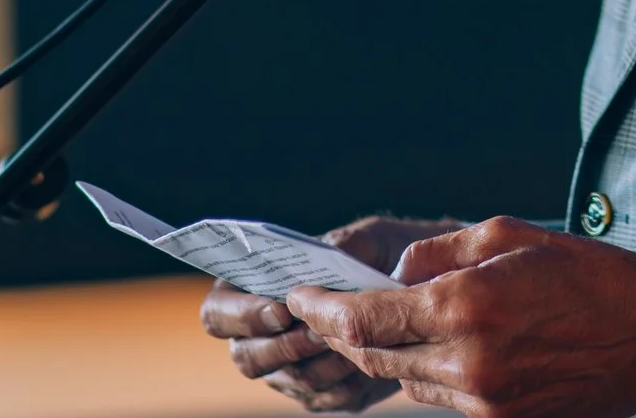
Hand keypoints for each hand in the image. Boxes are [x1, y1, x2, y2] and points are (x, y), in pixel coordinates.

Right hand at [203, 215, 464, 411]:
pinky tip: (374, 354)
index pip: (217, 312)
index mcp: (252, 291)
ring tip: (358, 336)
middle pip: (246, 357)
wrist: (417, 289)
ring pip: (293, 380)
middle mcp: (261, 337)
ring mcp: (289, 371)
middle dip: (286, 345)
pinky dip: (351, 378)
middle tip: (322, 330)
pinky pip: (329, 398)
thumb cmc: (380, 255)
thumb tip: (329, 254)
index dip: (241, 315)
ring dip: (325, 360)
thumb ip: (344, 244)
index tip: (280, 309)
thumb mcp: (368, 239)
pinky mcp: (324, 394)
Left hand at [284, 217, 635, 417]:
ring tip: (381, 322)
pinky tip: (437, 347)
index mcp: (467, 308)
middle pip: (374, 355)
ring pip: (404, 380)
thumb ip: (439, 252)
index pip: (365, 319)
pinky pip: (441, 398)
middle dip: (341, 331)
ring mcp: (483, 403)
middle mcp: (467, 364)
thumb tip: (394, 276)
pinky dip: (426, 372)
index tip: (300, 296)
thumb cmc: (590, 274)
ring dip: (386, 352)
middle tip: (323, 308)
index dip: (323, 309)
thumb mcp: (511, 236)